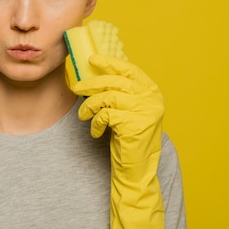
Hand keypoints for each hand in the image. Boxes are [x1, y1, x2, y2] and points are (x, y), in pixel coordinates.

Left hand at [71, 54, 170, 228]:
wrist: (138, 169)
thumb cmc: (129, 138)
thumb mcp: (129, 110)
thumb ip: (120, 93)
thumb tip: (95, 73)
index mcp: (152, 92)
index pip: (130, 69)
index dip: (110, 62)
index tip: (92, 59)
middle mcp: (152, 99)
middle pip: (116, 81)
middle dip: (92, 83)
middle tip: (76, 87)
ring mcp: (146, 111)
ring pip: (108, 97)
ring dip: (90, 105)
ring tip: (83, 115)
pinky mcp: (135, 124)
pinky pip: (106, 114)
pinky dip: (96, 122)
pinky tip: (96, 132)